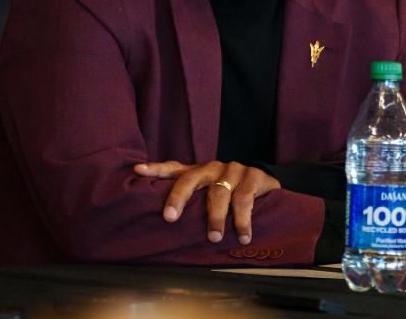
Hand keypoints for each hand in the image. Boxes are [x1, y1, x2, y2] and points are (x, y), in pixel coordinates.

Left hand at [133, 160, 279, 244]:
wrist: (267, 185)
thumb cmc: (230, 194)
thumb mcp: (209, 195)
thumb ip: (190, 202)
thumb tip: (157, 222)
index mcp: (199, 172)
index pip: (174, 168)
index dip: (156, 169)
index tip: (137, 171)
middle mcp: (213, 168)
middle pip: (191, 178)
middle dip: (178, 197)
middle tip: (170, 217)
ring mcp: (233, 170)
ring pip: (219, 193)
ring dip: (216, 217)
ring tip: (214, 238)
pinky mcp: (254, 176)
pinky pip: (245, 200)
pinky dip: (243, 221)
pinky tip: (243, 236)